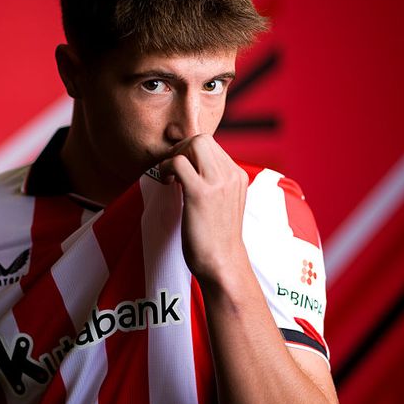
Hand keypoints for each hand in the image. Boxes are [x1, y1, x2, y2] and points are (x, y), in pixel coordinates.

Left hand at [157, 134, 250, 284]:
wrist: (222, 264)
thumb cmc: (217, 238)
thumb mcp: (223, 204)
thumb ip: (214, 184)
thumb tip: (189, 167)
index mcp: (238, 176)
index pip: (212, 146)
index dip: (190, 152)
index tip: (179, 167)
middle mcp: (231, 175)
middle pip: (202, 139)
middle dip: (181, 148)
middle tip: (171, 168)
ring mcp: (217, 183)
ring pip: (193, 144)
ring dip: (174, 156)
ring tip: (169, 176)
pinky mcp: (200, 194)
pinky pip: (179, 162)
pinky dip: (166, 167)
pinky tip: (166, 182)